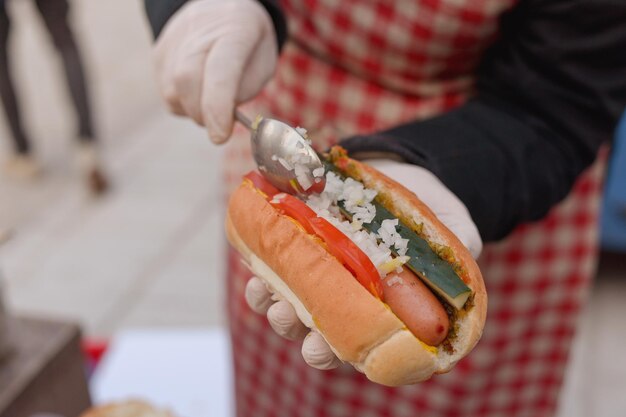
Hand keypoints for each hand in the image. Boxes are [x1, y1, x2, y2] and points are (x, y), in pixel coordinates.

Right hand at [154, 0, 277, 142]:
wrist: (224, 13)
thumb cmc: (249, 47)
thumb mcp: (263, 66)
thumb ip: (243, 91)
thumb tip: (220, 120)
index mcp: (236, 28)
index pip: (220, 70)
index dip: (217, 106)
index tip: (220, 136)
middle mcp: (199, 30)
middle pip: (187, 80)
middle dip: (203, 115)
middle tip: (220, 126)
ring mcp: (173, 41)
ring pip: (173, 92)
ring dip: (195, 110)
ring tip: (213, 99)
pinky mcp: (158, 55)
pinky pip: (167, 94)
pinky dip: (185, 104)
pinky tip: (199, 91)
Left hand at [244, 160, 482, 369]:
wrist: (404, 173)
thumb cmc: (431, 212)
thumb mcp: (454, 228)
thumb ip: (459, 251)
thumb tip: (463, 278)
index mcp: (378, 308)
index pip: (351, 344)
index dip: (332, 352)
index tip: (321, 349)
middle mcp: (343, 297)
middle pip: (309, 328)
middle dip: (294, 328)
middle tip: (288, 317)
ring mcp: (318, 272)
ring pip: (284, 300)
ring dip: (271, 302)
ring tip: (265, 290)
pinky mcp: (300, 242)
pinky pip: (271, 262)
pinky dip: (261, 265)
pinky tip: (257, 260)